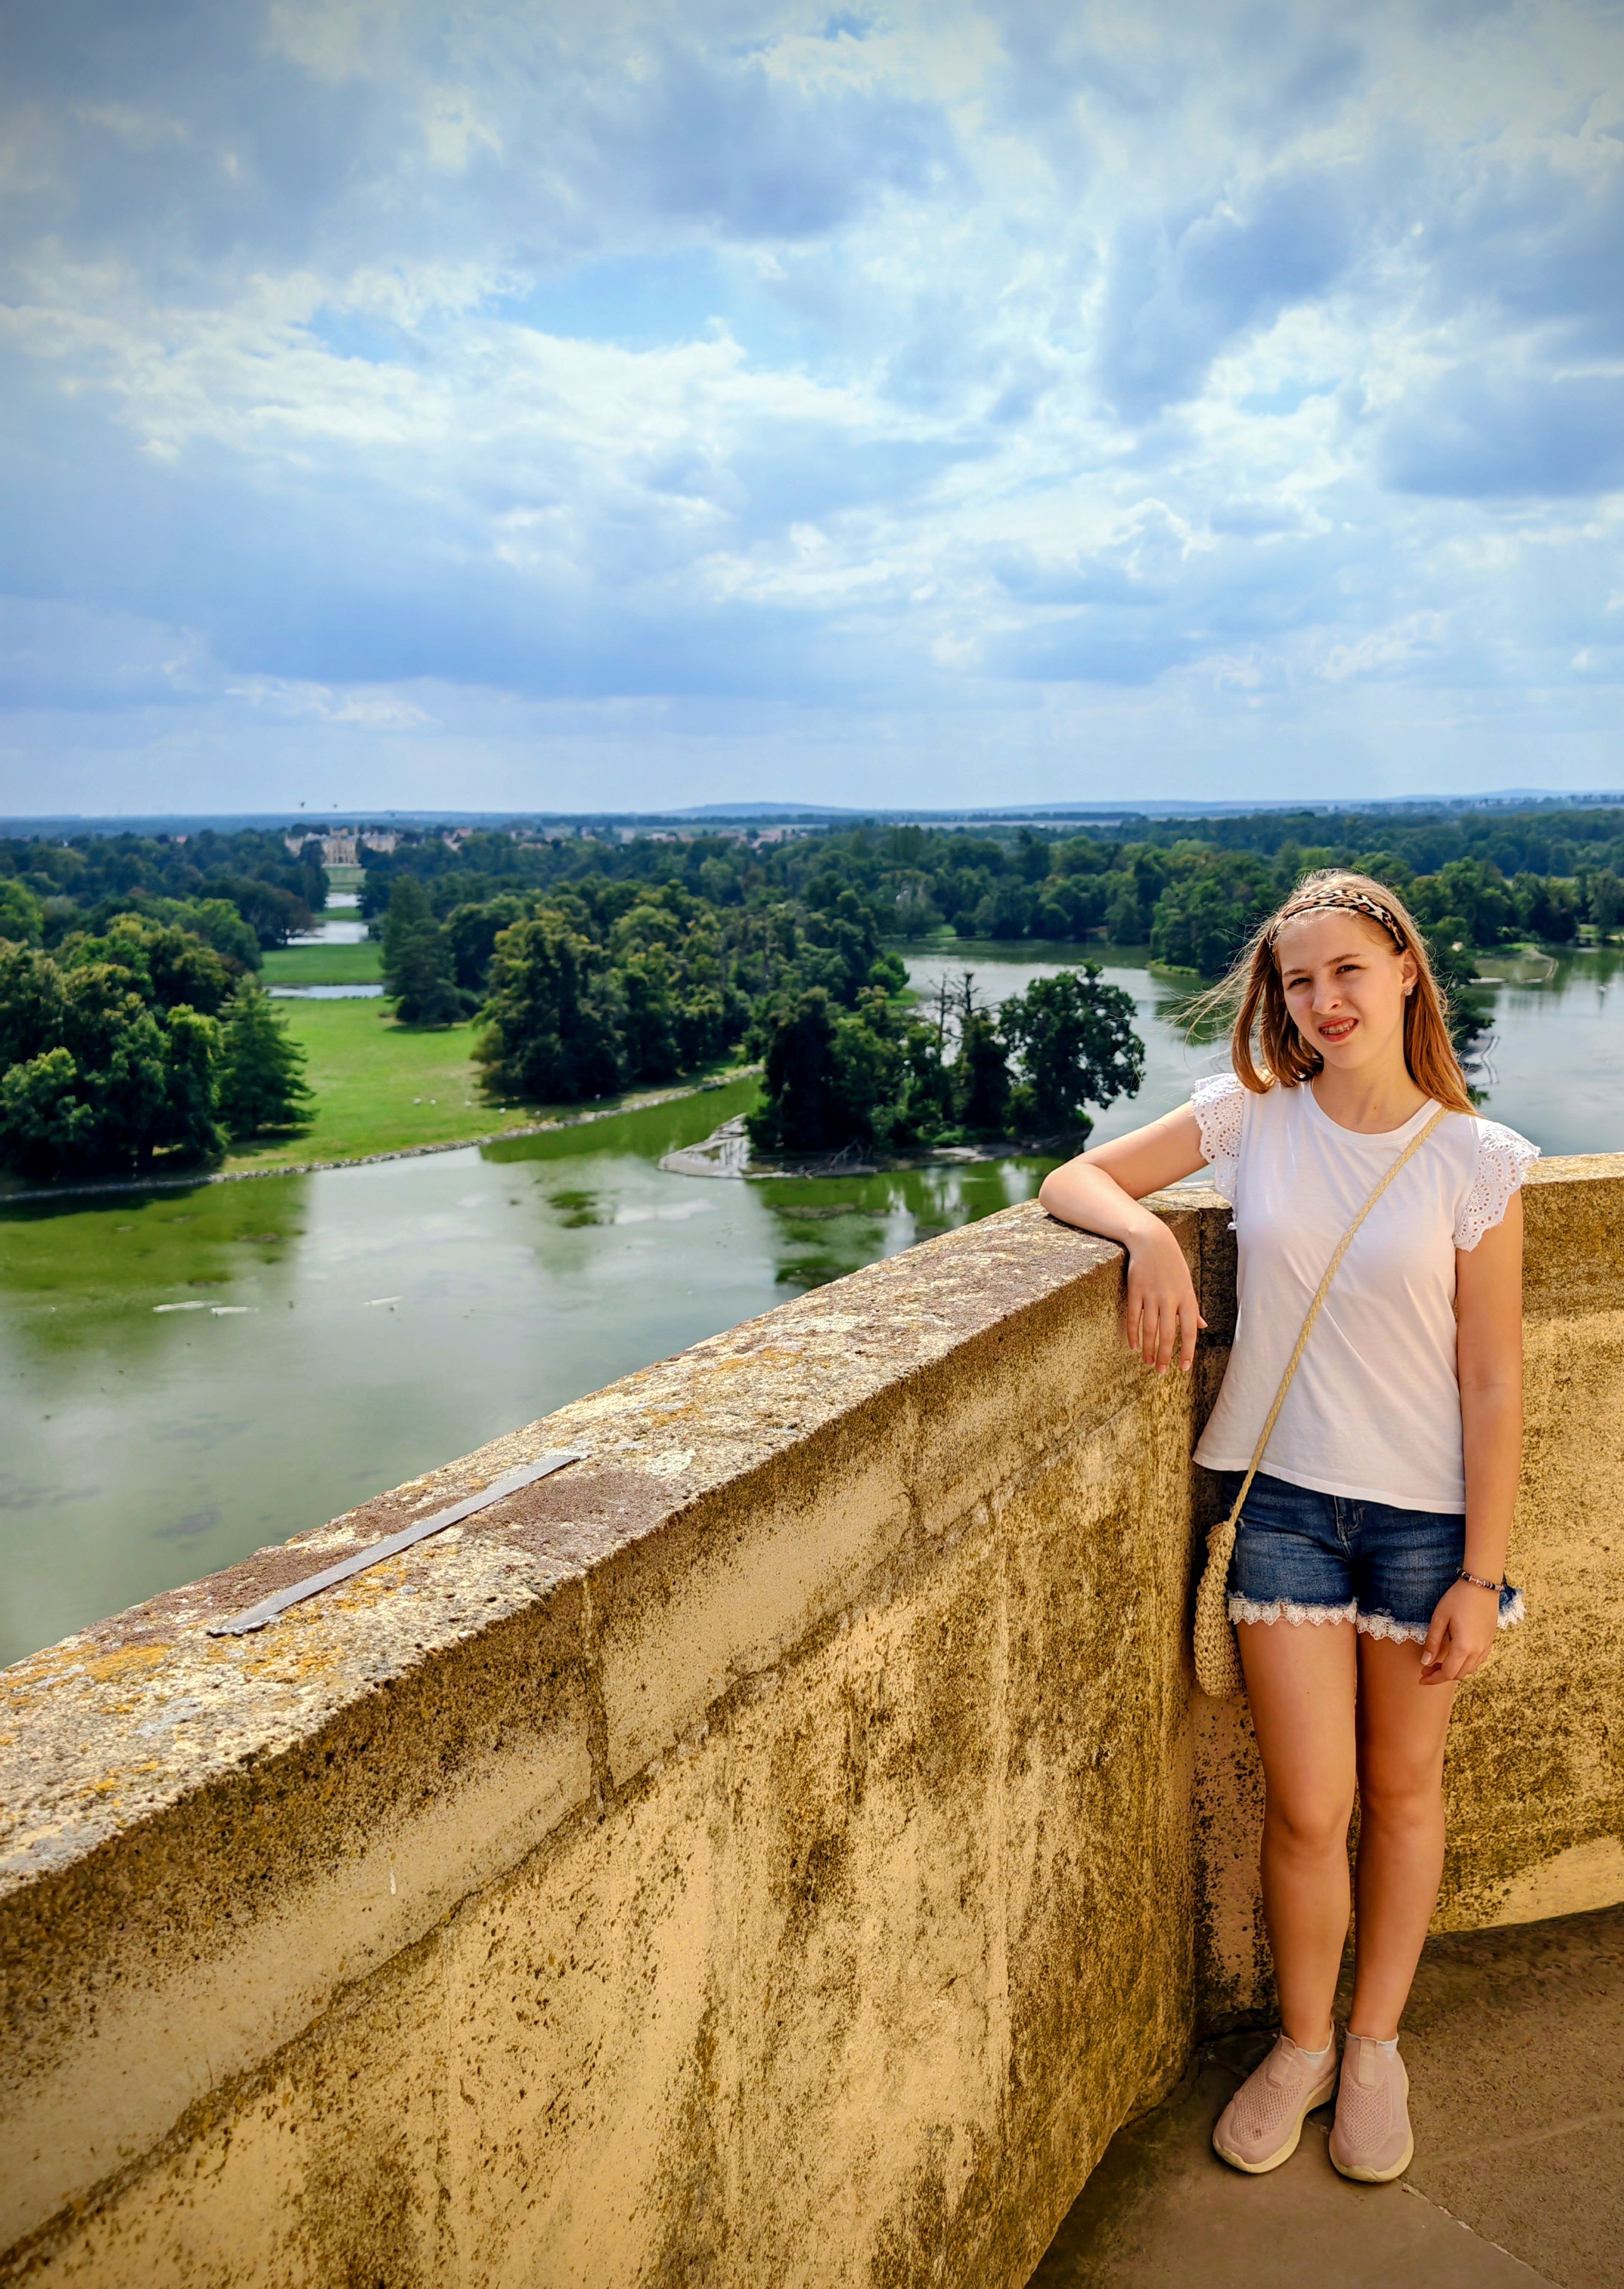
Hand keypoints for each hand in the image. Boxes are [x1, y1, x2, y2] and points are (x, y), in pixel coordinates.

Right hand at [1124, 1229, 1206, 1373]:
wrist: (1153, 1241)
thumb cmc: (1173, 1265)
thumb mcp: (1187, 1284)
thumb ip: (1193, 1308)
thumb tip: (1202, 1327)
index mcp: (1187, 1298)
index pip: (1189, 1332)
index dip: (1187, 1352)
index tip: (1183, 1368)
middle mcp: (1170, 1298)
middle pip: (1167, 1334)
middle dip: (1164, 1356)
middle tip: (1160, 1371)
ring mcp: (1152, 1294)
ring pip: (1150, 1329)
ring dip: (1148, 1348)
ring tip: (1147, 1362)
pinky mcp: (1135, 1290)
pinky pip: (1134, 1316)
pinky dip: (1133, 1333)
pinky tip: (1133, 1345)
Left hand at [1419, 1580, 1499, 1683]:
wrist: (1481, 1585)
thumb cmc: (1457, 1599)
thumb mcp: (1439, 1618)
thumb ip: (1432, 1642)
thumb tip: (1425, 1662)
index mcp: (1464, 1647)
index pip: (1447, 1673)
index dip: (1433, 1678)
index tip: (1421, 1678)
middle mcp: (1477, 1651)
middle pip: (1459, 1674)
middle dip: (1441, 1675)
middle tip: (1426, 1668)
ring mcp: (1486, 1647)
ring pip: (1469, 1670)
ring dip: (1454, 1670)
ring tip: (1438, 1662)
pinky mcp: (1489, 1641)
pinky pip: (1477, 1661)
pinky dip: (1465, 1664)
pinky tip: (1455, 1655)